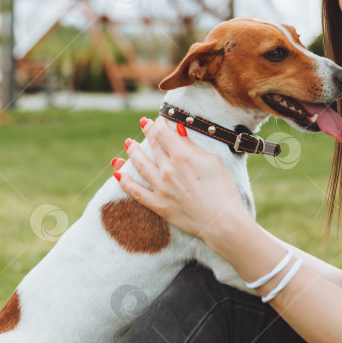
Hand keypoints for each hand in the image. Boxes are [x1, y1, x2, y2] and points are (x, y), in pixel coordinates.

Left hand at [114, 117, 250, 244]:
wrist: (222, 222)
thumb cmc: (224, 190)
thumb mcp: (213, 162)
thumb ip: (192, 146)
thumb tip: (178, 131)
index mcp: (182, 156)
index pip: (163, 133)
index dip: (159, 124)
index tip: (159, 120)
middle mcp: (167, 170)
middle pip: (153, 146)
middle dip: (148, 133)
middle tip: (143, 124)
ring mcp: (161, 188)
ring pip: (140, 165)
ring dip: (133, 153)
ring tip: (128, 144)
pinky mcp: (159, 205)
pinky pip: (136, 192)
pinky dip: (126, 183)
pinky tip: (118, 175)